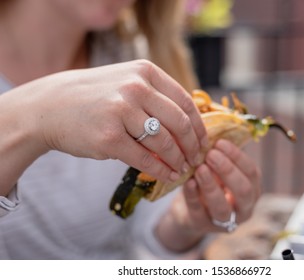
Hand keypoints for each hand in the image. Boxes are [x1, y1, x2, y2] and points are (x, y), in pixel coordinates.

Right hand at [0, 60, 206, 192]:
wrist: (50, 107)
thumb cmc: (94, 97)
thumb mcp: (126, 82)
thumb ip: (156, 96)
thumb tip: (189, 123)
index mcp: (145, 72)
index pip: (185, 102)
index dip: (199, 126)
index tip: (203, 141)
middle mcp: (136, 88)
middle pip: (179, 123)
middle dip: (193, 146)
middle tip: (196, 158)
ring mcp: (121, 112)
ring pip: (165, 143)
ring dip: (179, 160)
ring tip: (183, 169)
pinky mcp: (109, 138)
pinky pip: (145, 159)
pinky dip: (162, 170)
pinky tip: (169, 176)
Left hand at [156, 139, 260, 251]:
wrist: (192, 208)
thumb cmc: (211, 181)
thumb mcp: (220, 169)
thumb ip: (221, 156)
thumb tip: (214, 132)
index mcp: (252, 190)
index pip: (251, 173)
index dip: (237, 157)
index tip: (220, 143)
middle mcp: (243, 208)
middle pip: (243, 191)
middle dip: (228, 171)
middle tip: (211, 155)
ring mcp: (223, 221)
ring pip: (222, 208)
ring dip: (211, 186)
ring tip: (200, 168)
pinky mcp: (202, 226)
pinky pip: (198, 212)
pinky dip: (193, 196)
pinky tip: (188, 182)